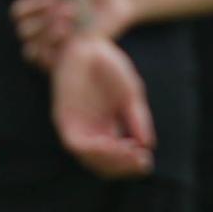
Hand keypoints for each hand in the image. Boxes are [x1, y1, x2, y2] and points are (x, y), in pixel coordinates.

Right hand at [0, 0, 135, 70]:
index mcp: (36, 8)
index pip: (17, 12)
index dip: (30, 6)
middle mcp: (39, 28)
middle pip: (22, 31)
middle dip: (42, 19)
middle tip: (66, 7)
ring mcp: (52, 44)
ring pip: (31, 48)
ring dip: (48, 34)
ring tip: (71, 20)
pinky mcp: (64, 58)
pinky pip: (46, 62)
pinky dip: (54, 50)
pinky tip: (71, 35)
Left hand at [50, 33, 155, 179]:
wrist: (91, 45)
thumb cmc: (111, 68)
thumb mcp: (130, 95)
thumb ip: (137, 120)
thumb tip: (148, 145)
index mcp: (107, 127)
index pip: (117, 156)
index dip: (130, 164)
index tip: (146, 162)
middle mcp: (90, 131)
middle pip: (102, 163)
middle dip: (121, 166)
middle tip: (139, 161)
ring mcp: (76, 126)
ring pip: (89, 158)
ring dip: (109, 160)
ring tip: (129, 154)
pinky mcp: (63, 119)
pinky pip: (76, 144)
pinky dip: (93, 149)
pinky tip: (110, 144)